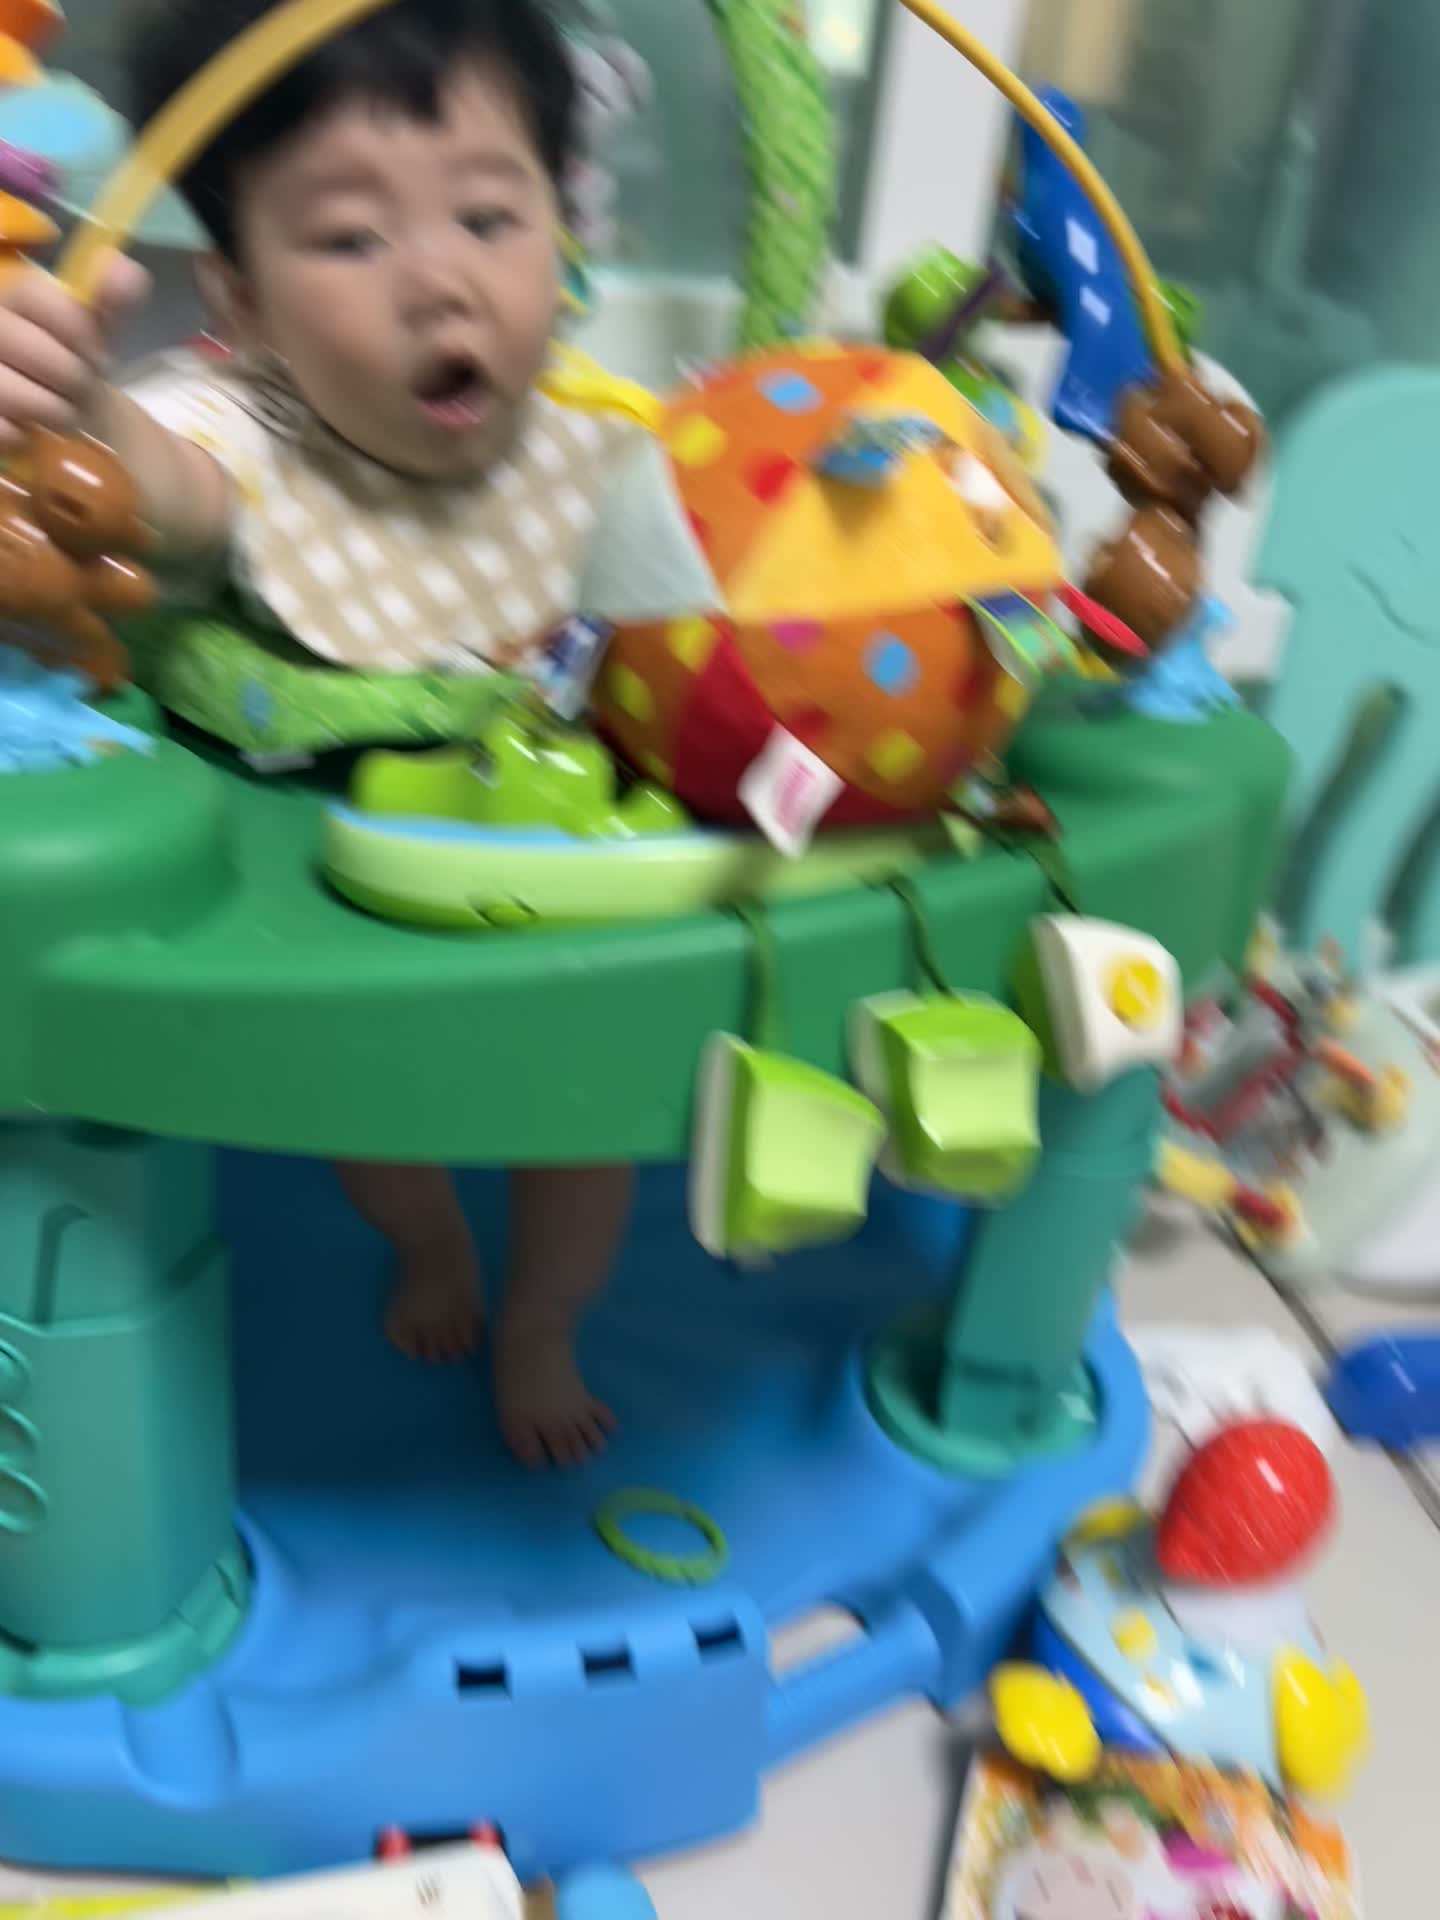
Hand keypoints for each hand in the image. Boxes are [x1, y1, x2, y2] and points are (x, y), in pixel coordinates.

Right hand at [0, 252, 148, 448]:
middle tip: (81, 389)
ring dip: (52, 410)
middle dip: (68, 374)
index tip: (96, 351)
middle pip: (21, 342)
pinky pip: (0, 427)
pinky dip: (22, 434)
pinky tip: (32, 431)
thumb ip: (114, 302)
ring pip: (7, 389)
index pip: (32, 291)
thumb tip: (126, 271)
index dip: (74, 326)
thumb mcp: (97, 334)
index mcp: (13, 299)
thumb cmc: (73, 367)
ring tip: (62, 414)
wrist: (64, 416)